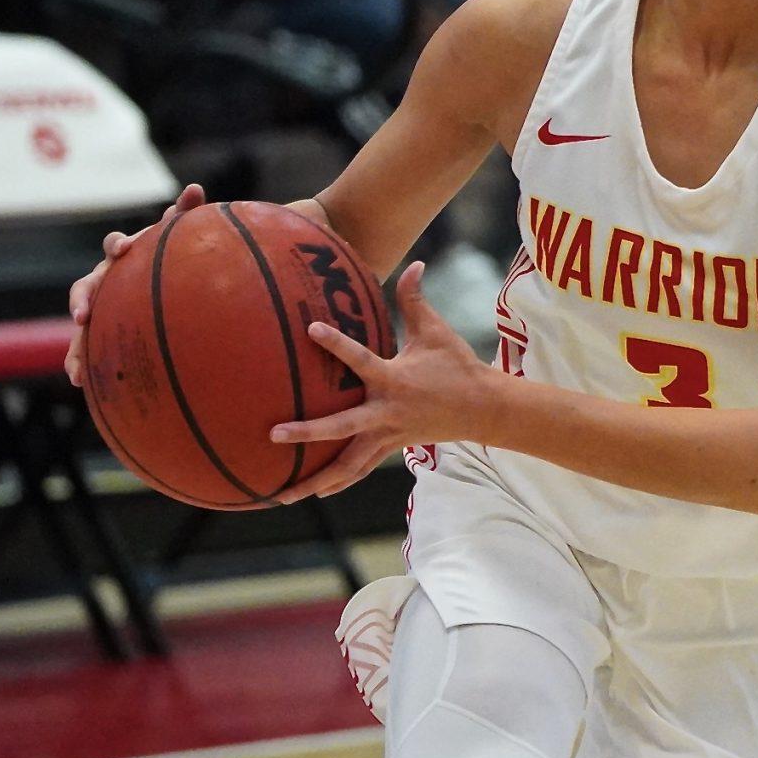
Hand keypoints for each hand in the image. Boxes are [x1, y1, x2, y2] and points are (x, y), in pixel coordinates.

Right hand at [65, 183, 206, 384]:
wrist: (162, 281)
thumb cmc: (169, 255)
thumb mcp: (177, 236)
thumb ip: (185, 213)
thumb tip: (195, 187)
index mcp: (124, 257)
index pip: (114, 247)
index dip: (118, 245)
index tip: (125, 248)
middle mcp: (106, 280)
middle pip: (87, 287)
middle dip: (82, 300)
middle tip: (83, 315)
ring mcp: (101, 306)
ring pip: (82, 324)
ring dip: (76, 342)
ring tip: (74, 366)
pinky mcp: (102, 330)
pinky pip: (87, 346)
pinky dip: (79, 361)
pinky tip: (77, 381)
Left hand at [266, 261, 510, 502]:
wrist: (483, 408)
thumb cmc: (457, 366)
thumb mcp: (436, 331)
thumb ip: (416, 299)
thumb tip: (415, 263)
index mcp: (394, 379)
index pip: (360, 358)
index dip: (336, 343)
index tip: (311, 328)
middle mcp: (386, 412)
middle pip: (341, 427)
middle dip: (307, 432)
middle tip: (274, 434)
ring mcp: (387, 435)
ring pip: (346, 464)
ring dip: (314, 479)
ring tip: (281, 494)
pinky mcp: (391, 448)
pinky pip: (358, 469)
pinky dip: (337, 482)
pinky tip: (313, 492)